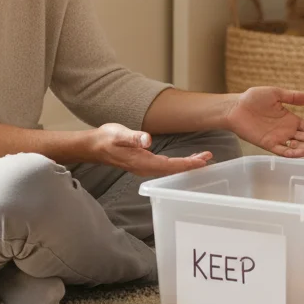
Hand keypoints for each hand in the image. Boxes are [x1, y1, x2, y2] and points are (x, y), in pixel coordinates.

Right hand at [89, 123, 211, 176]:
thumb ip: (133, 137)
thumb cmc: (106, 138)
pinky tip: (186, 160)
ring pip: (171, 169)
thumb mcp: (119, 134)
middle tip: (208, 158)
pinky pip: (166, 166)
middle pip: (173, 169)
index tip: (201, 162)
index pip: (169, 165)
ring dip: (187, 164)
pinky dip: (179, 163)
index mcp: (142, 162)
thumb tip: (147, 140)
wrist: (94, 146)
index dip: (186, 164)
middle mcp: (145, 168)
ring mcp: (145, 167)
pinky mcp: (145, 164)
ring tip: (203, 158)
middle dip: (191, 165)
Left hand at [224, 87, 303, 156]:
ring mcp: (278, 138)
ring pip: (298, 146)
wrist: (235, 106)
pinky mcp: (268, 144)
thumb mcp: (276, 94)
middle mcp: (287, 131)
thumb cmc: (253, 99)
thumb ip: (293, 97)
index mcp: (291, 120)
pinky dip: (292, 153)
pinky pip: (282, 151)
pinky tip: (302, 152)